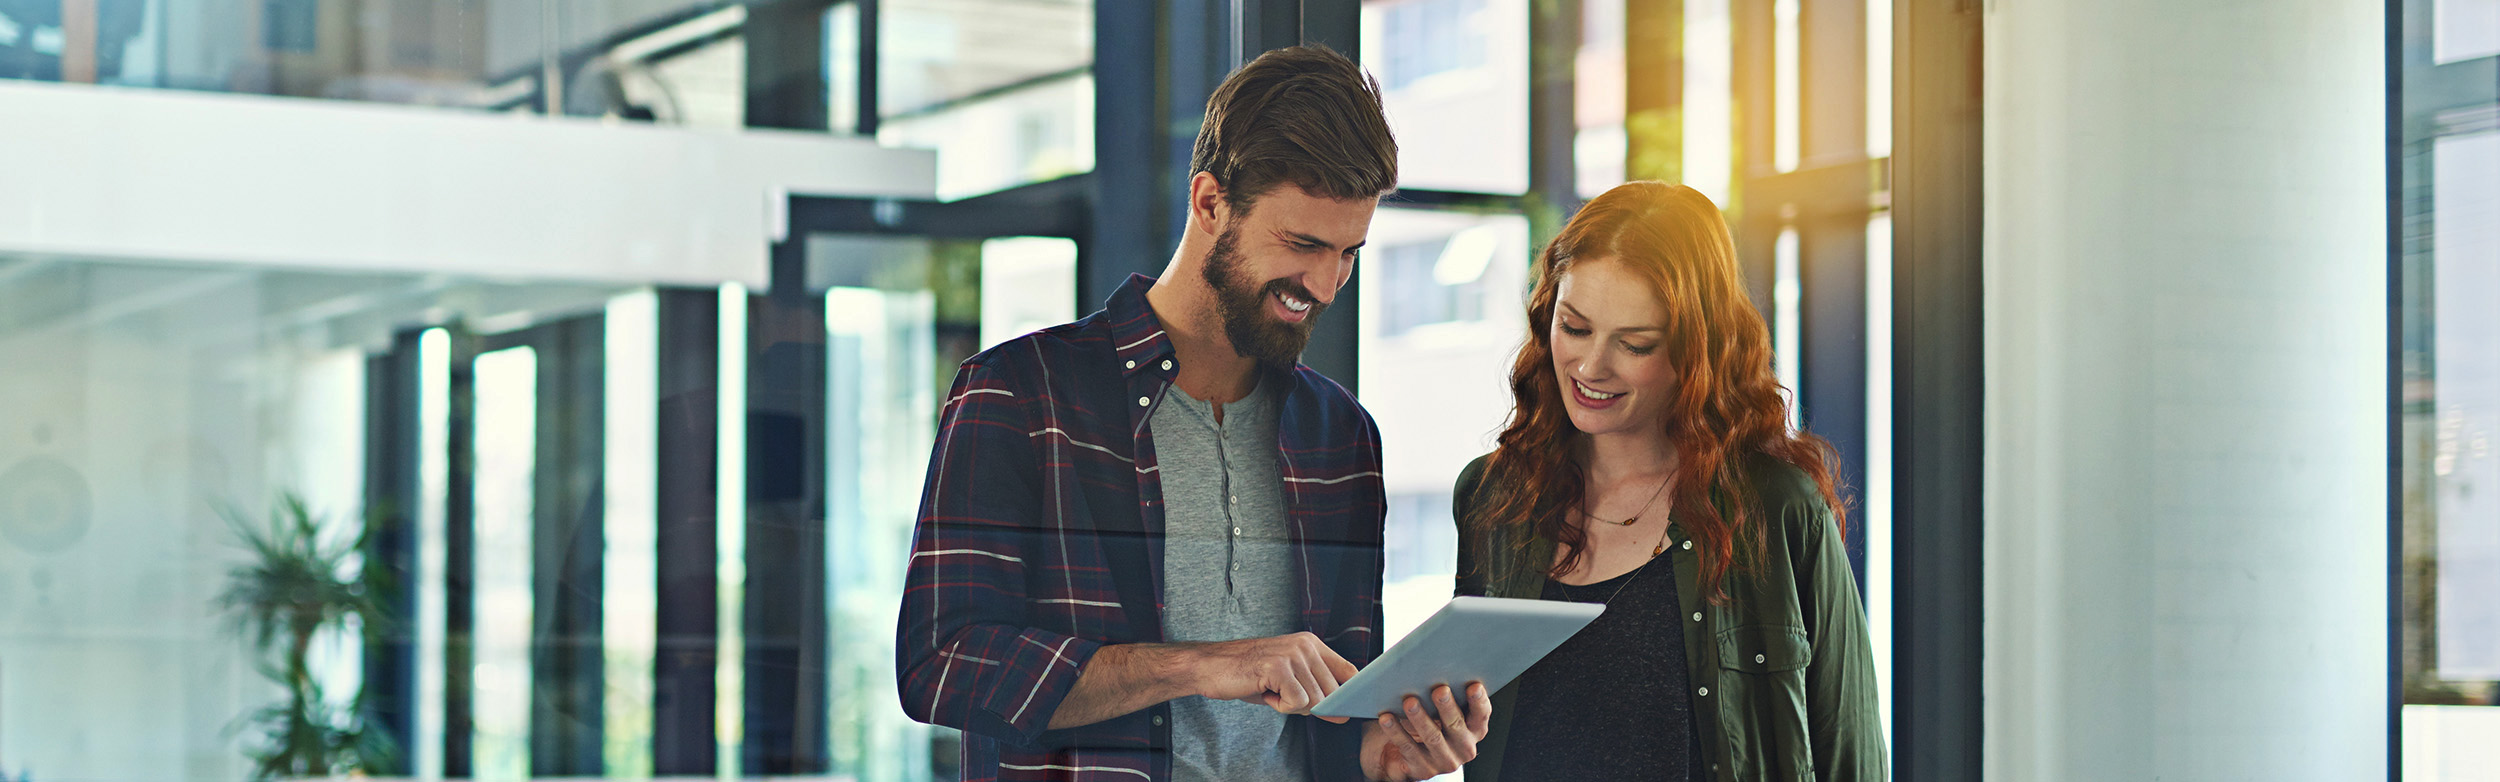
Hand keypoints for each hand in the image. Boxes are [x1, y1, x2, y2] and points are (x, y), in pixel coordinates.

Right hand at [1181, 632, 1358, 720]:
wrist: (1210, 667)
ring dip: (1291, 705)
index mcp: (1311, 644)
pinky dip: (1280, 706)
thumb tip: (1343, 716)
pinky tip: (1264, 692)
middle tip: (1283, 695)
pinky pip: (1297, 703)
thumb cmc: (1248, 675)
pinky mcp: (1279, 667)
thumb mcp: (1288, 681)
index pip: (1349, 672)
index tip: (1340, 711)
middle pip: (1332, 692)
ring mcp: (1293, 655)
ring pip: (1315, 700)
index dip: (1348, 696)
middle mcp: (1306, 645)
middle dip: (1310, 705)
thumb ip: (1316, 693)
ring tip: (1270, 690)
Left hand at [1363, 682, 1490, 780]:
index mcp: (1473, 729)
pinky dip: (1396, 731)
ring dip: (1420, 718)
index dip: (1479, 701)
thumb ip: (1443, 691)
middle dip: (1447, 706)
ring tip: (1410, 701)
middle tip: (1439, 689)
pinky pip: (1408, 748)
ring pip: (1433, 737)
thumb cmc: (1424, 721)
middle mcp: (1463, 747)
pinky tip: (1386, 718)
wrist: (1400, 753)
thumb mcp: (1437, 707)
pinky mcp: (1422, 769)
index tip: (1473, 685)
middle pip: (1456, 725)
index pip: (1481, 715)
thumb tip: (1433, 663)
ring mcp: (1443, 760)